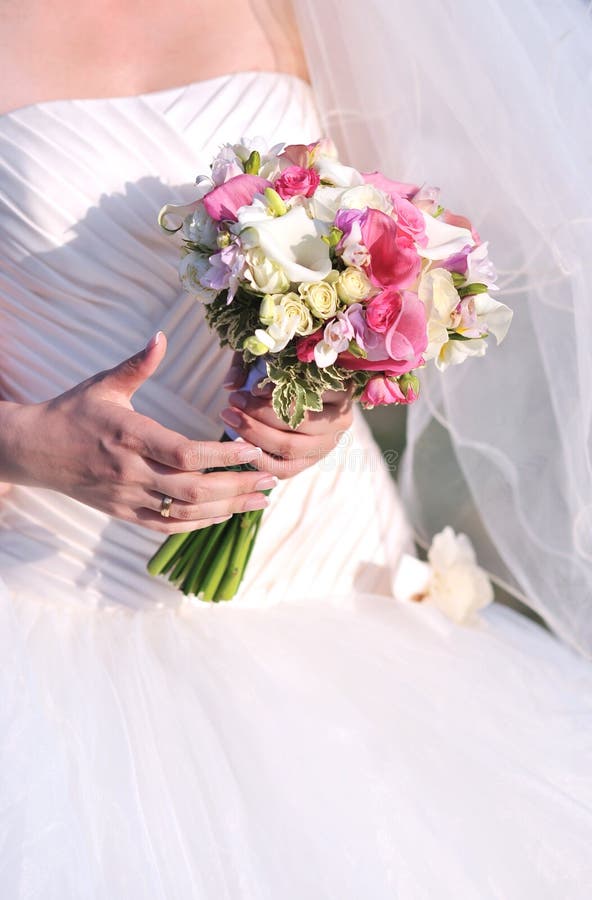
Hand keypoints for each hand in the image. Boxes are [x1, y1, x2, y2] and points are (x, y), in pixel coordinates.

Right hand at [6, 334, 275, 533]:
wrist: (35, 452)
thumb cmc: (73, 413)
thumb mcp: (103, 384)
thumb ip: (137, 365)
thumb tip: (161, 335)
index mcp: (128, 435)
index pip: (184, 453)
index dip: (223, 455)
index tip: (254, 450)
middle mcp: (130, 471)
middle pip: (193, 489)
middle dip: (238, 486)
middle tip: (271, 478)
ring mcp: (128, 497)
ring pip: (186, 512)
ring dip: (228, 508)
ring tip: (261, 500)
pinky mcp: (125, 513)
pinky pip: (168, 526)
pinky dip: (201, 523)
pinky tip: (226, 514)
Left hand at [221, 352, 353, 477]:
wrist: (302, 398)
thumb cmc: (289, 373)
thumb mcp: (274, 360)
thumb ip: (251, 364)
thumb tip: (231, 384)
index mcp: (342, 390)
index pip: (310, 392)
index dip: (279, 391)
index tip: (252, 388)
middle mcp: (341, 421)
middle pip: (299, 422)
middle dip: (260, 413)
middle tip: (234, 401)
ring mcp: (327, 446)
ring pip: (290, 447)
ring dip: (255, 434)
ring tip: (230, 417)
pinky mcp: (311, 463)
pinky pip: (285, 469)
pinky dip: (260, 459)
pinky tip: (239, 442)